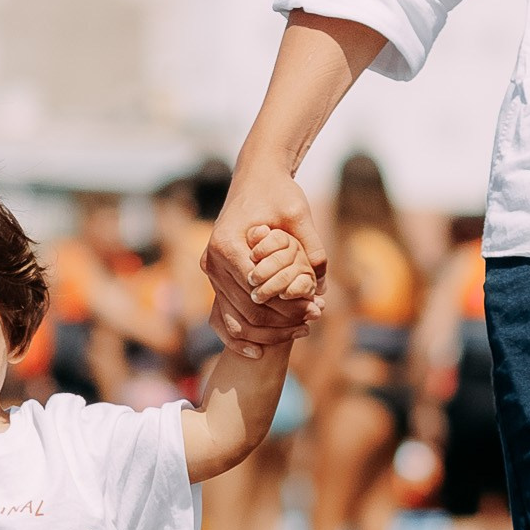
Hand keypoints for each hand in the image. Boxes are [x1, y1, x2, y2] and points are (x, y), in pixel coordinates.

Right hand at [203, 156, 325, 357]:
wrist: (255, 179)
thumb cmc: (278, 193)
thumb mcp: (299, 214)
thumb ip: (311, 247)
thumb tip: (319, 285)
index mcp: (227, 244)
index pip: (258, 289)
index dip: (288, 304)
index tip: (315, 310)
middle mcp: (212, 262)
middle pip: (247, 309)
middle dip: (281, 321)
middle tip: (313, 320)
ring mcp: (210, 273)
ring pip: (236, 319)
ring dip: (268, 331)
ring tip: (302, 328)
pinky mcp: (216, 279)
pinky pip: (224, 317)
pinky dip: (243, 336)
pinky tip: (262, 350)